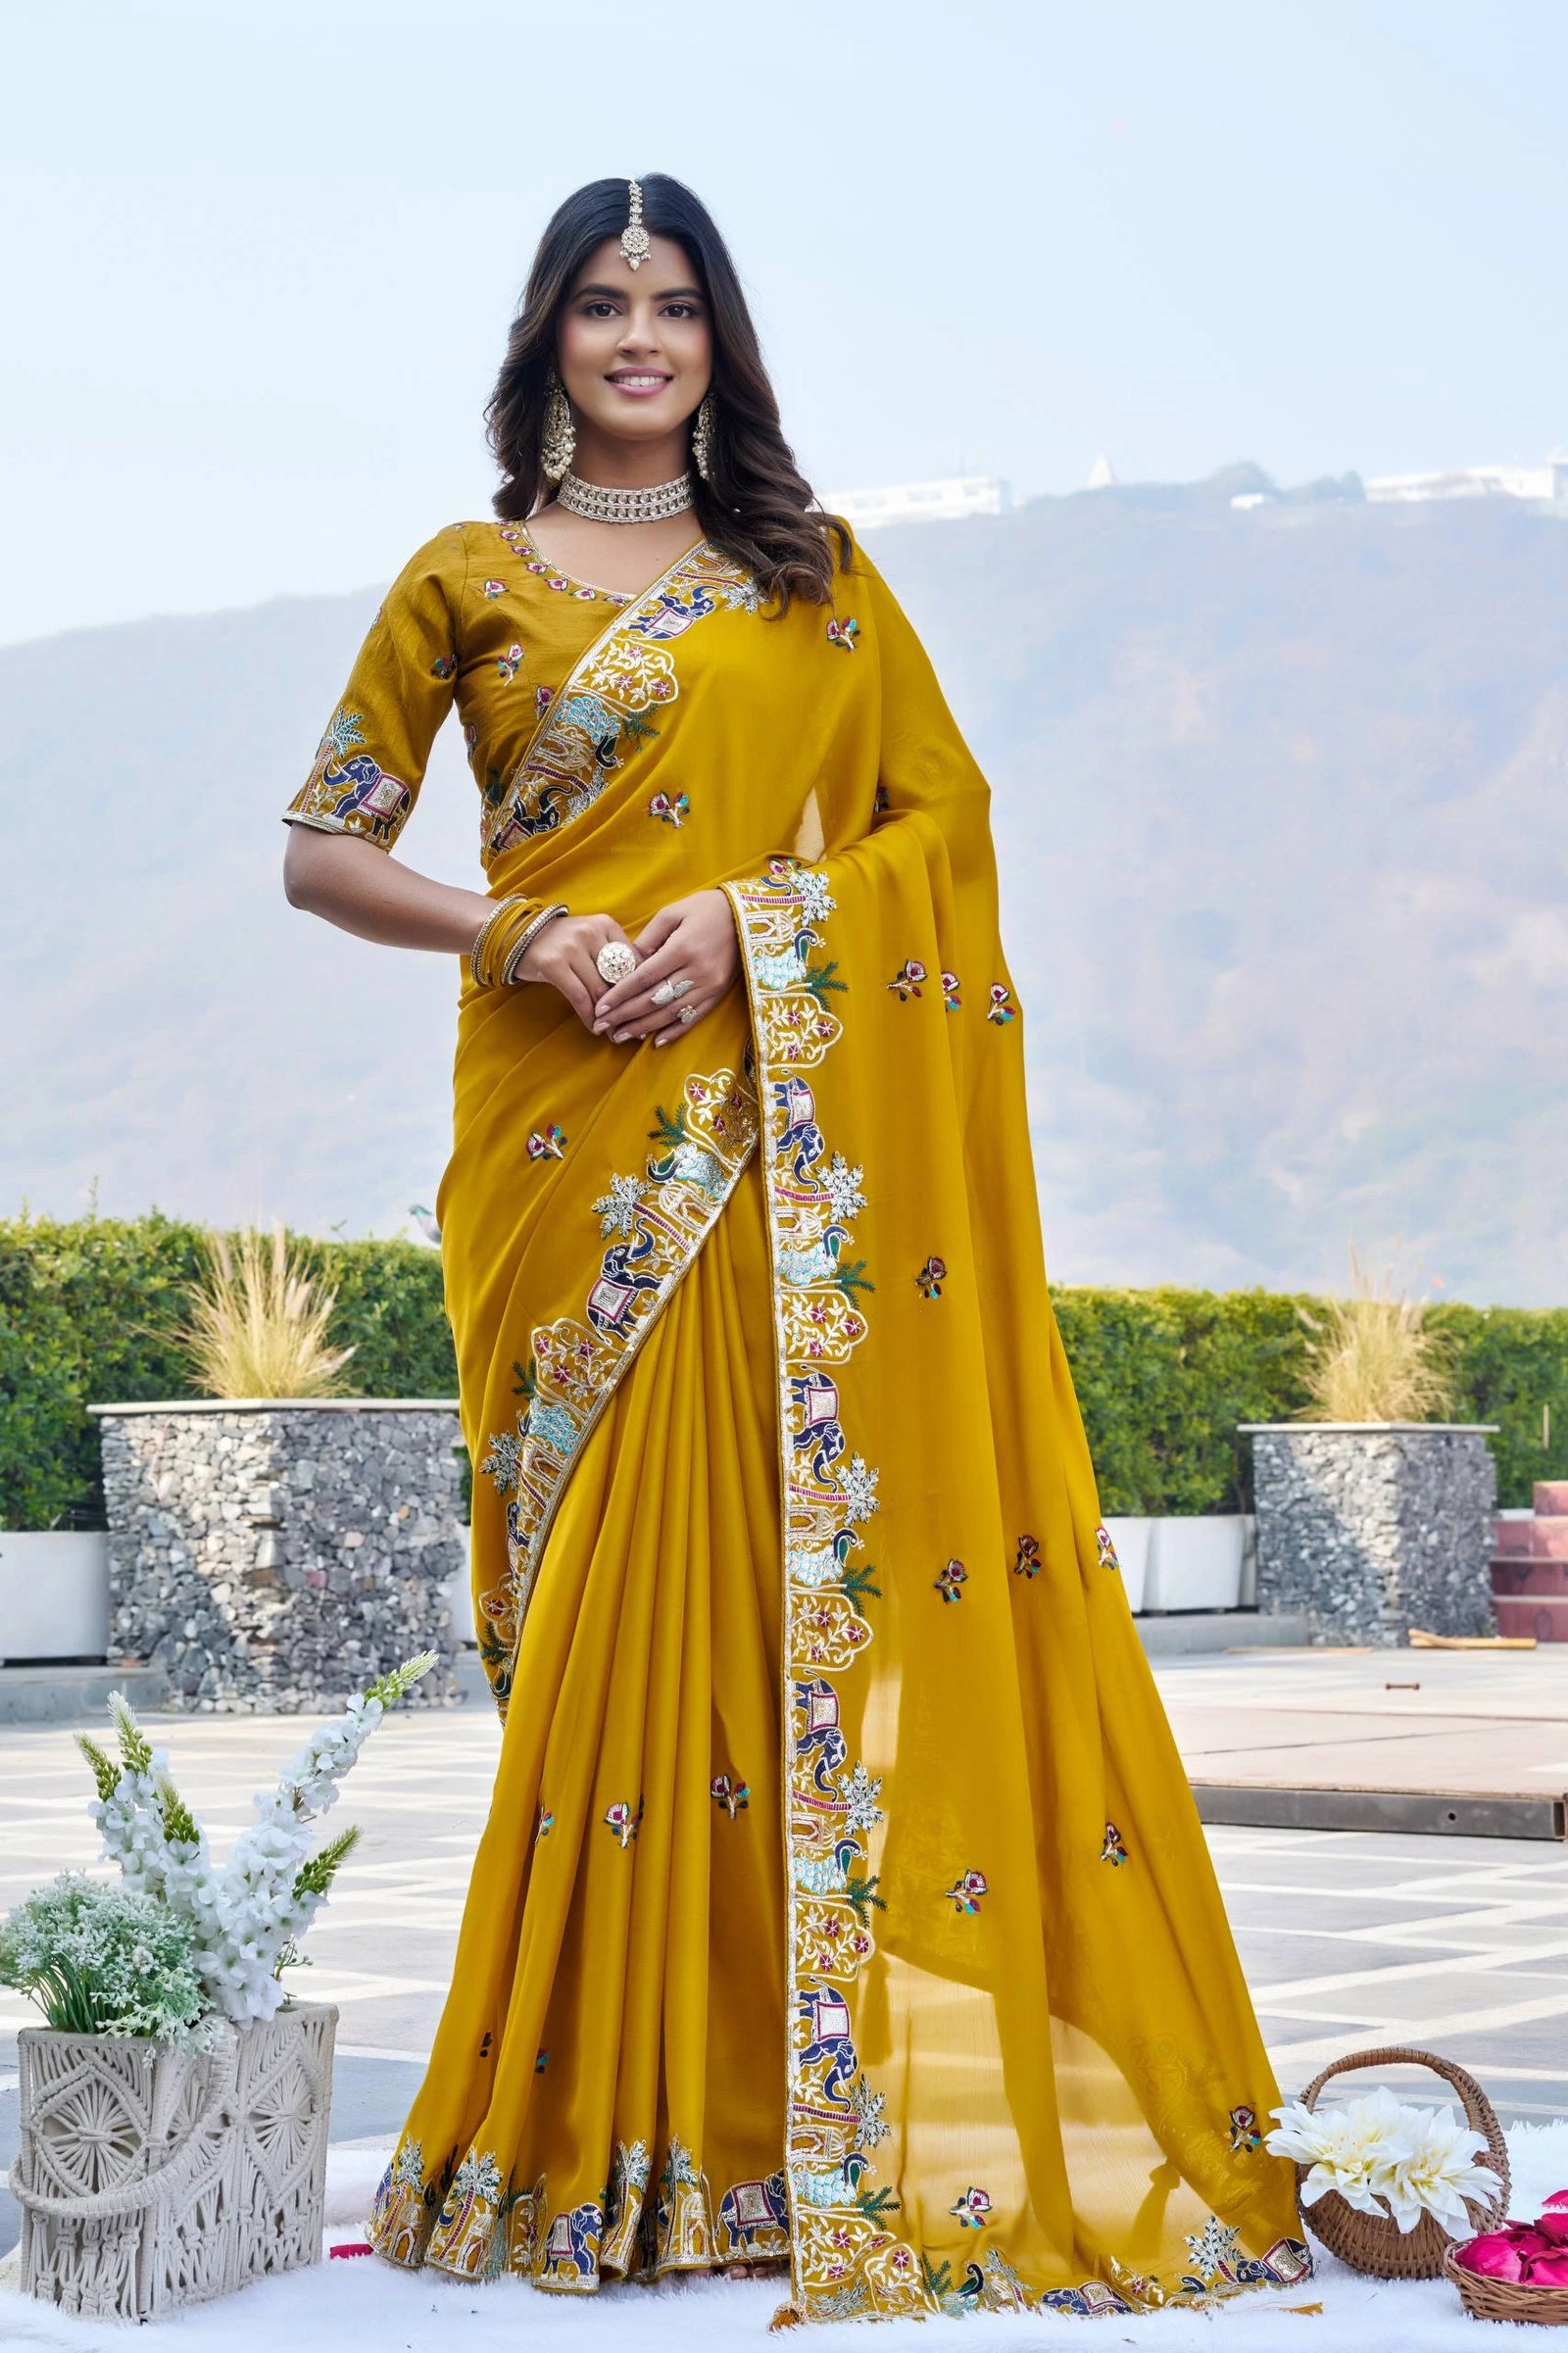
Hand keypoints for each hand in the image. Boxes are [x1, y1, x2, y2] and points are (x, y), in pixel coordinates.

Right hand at [514, 912, 638, 1029]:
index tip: (645, 1008)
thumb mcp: (591, 938)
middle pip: (618, 977)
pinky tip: (594, 1027)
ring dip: (608, 1016)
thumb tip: (642, 988)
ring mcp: (571, 947)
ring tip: (614, 1032)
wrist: (517, 934)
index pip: (634, 960)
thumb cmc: (560, 941)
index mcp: (606, 924)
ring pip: (600, 990)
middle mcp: (590, 932)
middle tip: (634, 1027)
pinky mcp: (554, 964)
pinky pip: (580, 997)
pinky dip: (589, 1016)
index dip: (641, 987)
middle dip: (627, 1006)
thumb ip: (614, 955)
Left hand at [592, 889, 739, 1046]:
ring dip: (643, 1027)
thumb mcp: (673, 912)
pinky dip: (674, 1031)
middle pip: (653, 1000)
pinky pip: (693, 1017)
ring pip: (670, 1013)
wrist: (747, 916)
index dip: (620, 996)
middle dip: (624, 1015)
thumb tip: (629, 963)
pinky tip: (656, 1041)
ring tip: (620, 1036)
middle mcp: (696, 972)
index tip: (600, 1007)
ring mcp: (709, 986)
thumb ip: (649, 937)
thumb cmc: (705, 909)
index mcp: (682, 949)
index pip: (643, 979)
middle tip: (601, 1027)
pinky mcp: (718, 994)